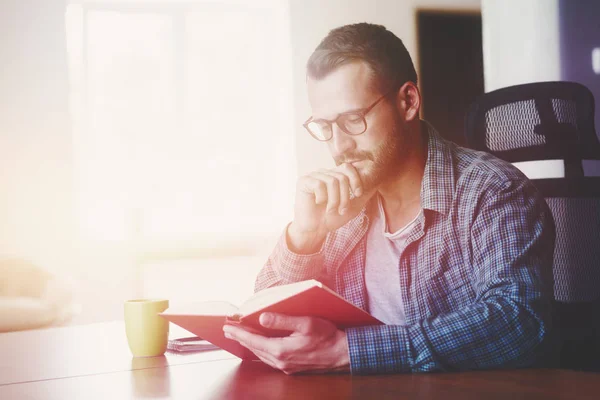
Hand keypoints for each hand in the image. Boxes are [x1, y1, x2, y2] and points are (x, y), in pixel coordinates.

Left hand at [222, 313, 349, 374]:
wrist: (342, 354)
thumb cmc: (327, 336)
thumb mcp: (305, 323)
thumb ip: (282, 320)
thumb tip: (262, 318)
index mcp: (281, 350)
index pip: (253, 340)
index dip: (239, 332)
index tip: (227, 326)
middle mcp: (281, 361)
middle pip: (254, 349)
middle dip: (240, 338)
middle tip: (228, 330)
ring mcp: (285, 366)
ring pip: (261, 355)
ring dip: (249, 345)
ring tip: (240, 336)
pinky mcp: (291, 367)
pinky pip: (269, 358)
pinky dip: (260, 350)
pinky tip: (259, 345)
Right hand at [289, 163, 375, 252]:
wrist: (315, 230)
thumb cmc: (332, 218)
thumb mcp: (352, 206)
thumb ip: (363, 195)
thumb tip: (376, 183)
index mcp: (335, 176)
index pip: (348, 168)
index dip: (355, 180)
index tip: (357, 194)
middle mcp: (324, 173)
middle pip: (342, 177)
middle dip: (345, 196)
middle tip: (341, 210)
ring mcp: (313, 176)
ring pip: (332, 181)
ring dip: (334, 200)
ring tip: (331, 210)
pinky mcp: (303, 181)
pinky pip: (319, 184)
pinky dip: (322, 198)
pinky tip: (318, 203)